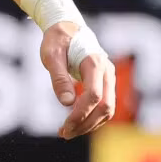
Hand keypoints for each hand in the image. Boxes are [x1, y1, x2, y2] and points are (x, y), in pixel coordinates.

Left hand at [41, 21, 115, 138]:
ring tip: (67, 132)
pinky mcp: (106, 83)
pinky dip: (93, 118)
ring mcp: (109, 77)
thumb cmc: (57, 40)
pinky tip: (76, 123)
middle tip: (64, 134)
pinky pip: (105, 105)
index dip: (80, 114)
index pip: (93, 96)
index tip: (63, 126)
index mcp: (94, 63)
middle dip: (86, 124)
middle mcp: (107, 71)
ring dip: (90, 124)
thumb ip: (59, 78)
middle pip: (105, 107)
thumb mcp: (51, 56)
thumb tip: (66, 103)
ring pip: (108, 109)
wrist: (67, 27)